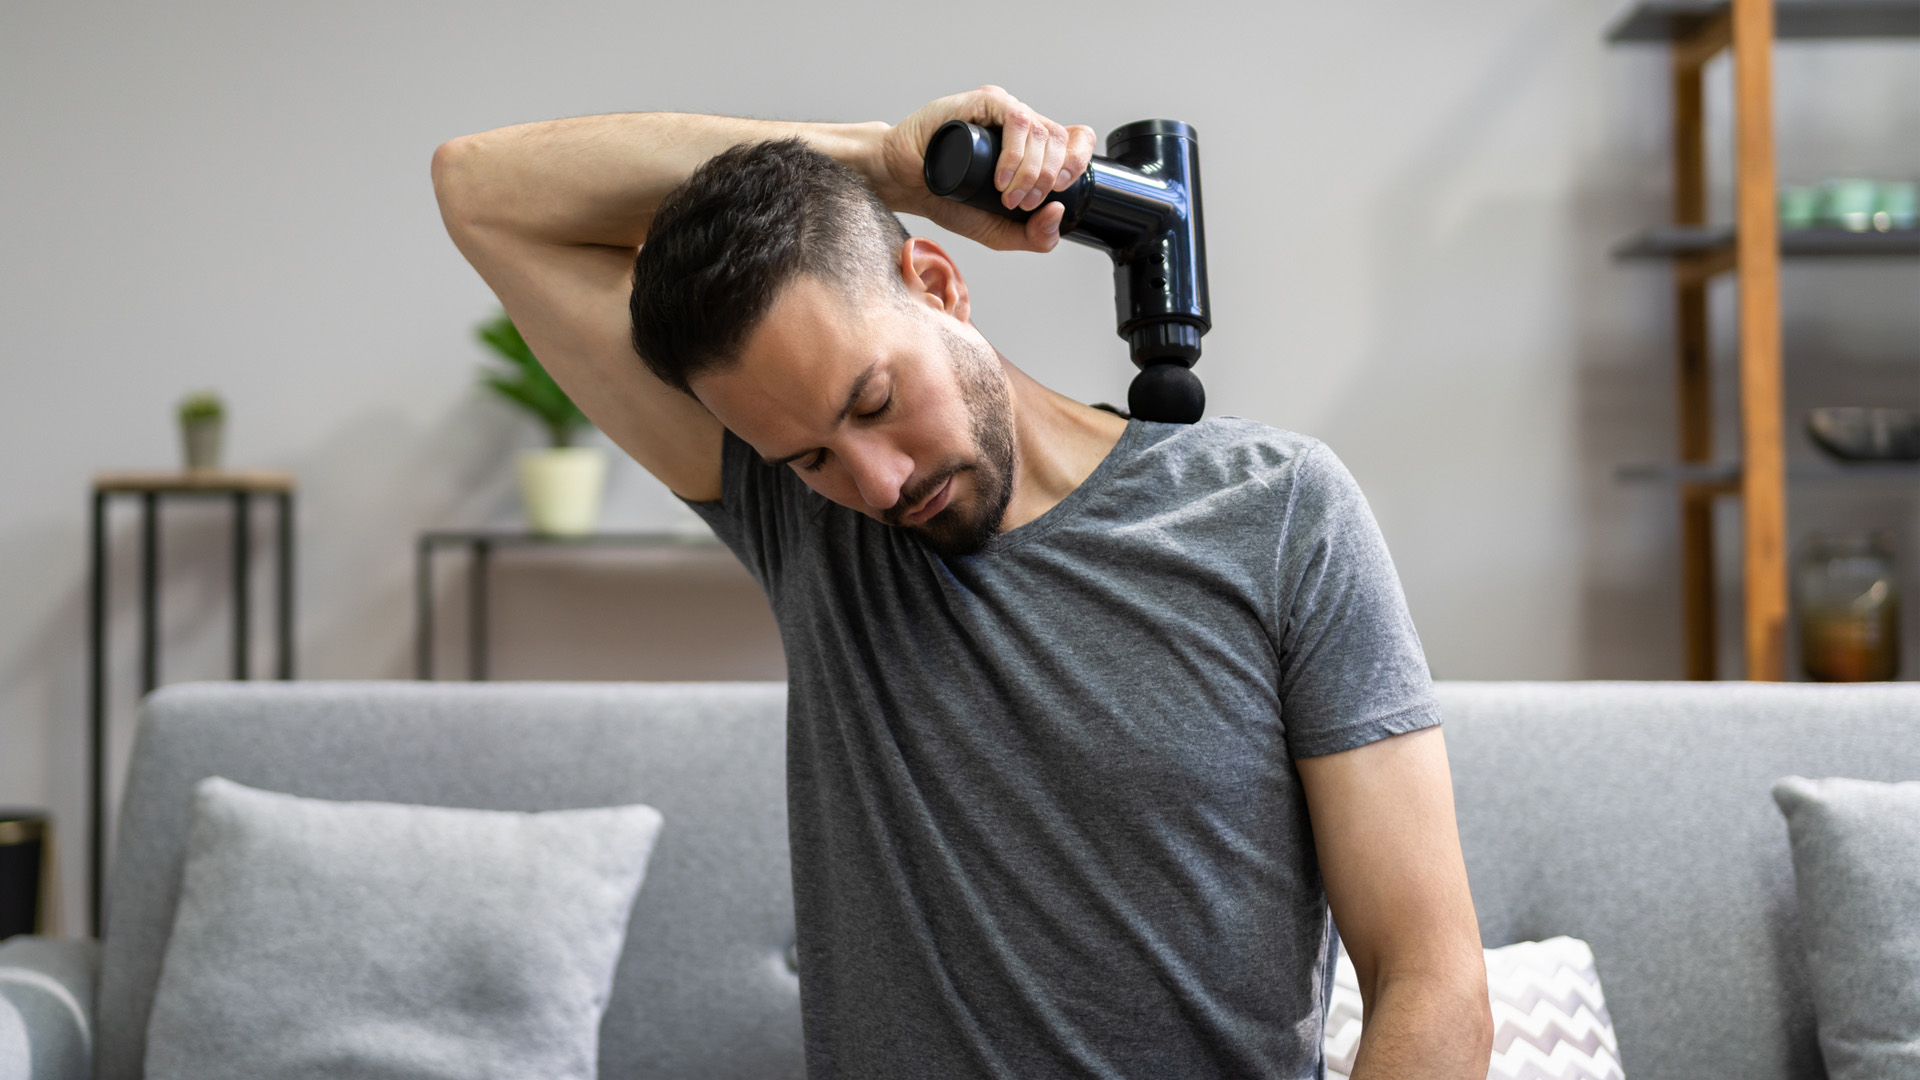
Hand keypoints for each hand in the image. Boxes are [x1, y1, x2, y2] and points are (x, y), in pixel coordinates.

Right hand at [876, 85, 1095, 252]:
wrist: (905, 184)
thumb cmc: (947, 201)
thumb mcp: (998, 233)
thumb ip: (1033, 236)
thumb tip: (1059, 212)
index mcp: (1033, 147)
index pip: (1075, 140)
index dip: (1078, 162)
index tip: (1061, 189)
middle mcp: (1022, 125)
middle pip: (1061, 139)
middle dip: (1048, 180)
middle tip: (1019, 204)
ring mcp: (1004, 110)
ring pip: (1042, 130)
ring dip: (1032, 172)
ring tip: (1006, 196)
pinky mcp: (985, 102)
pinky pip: (1017, 119)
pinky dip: (1016, 153)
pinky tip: (1000, 177)